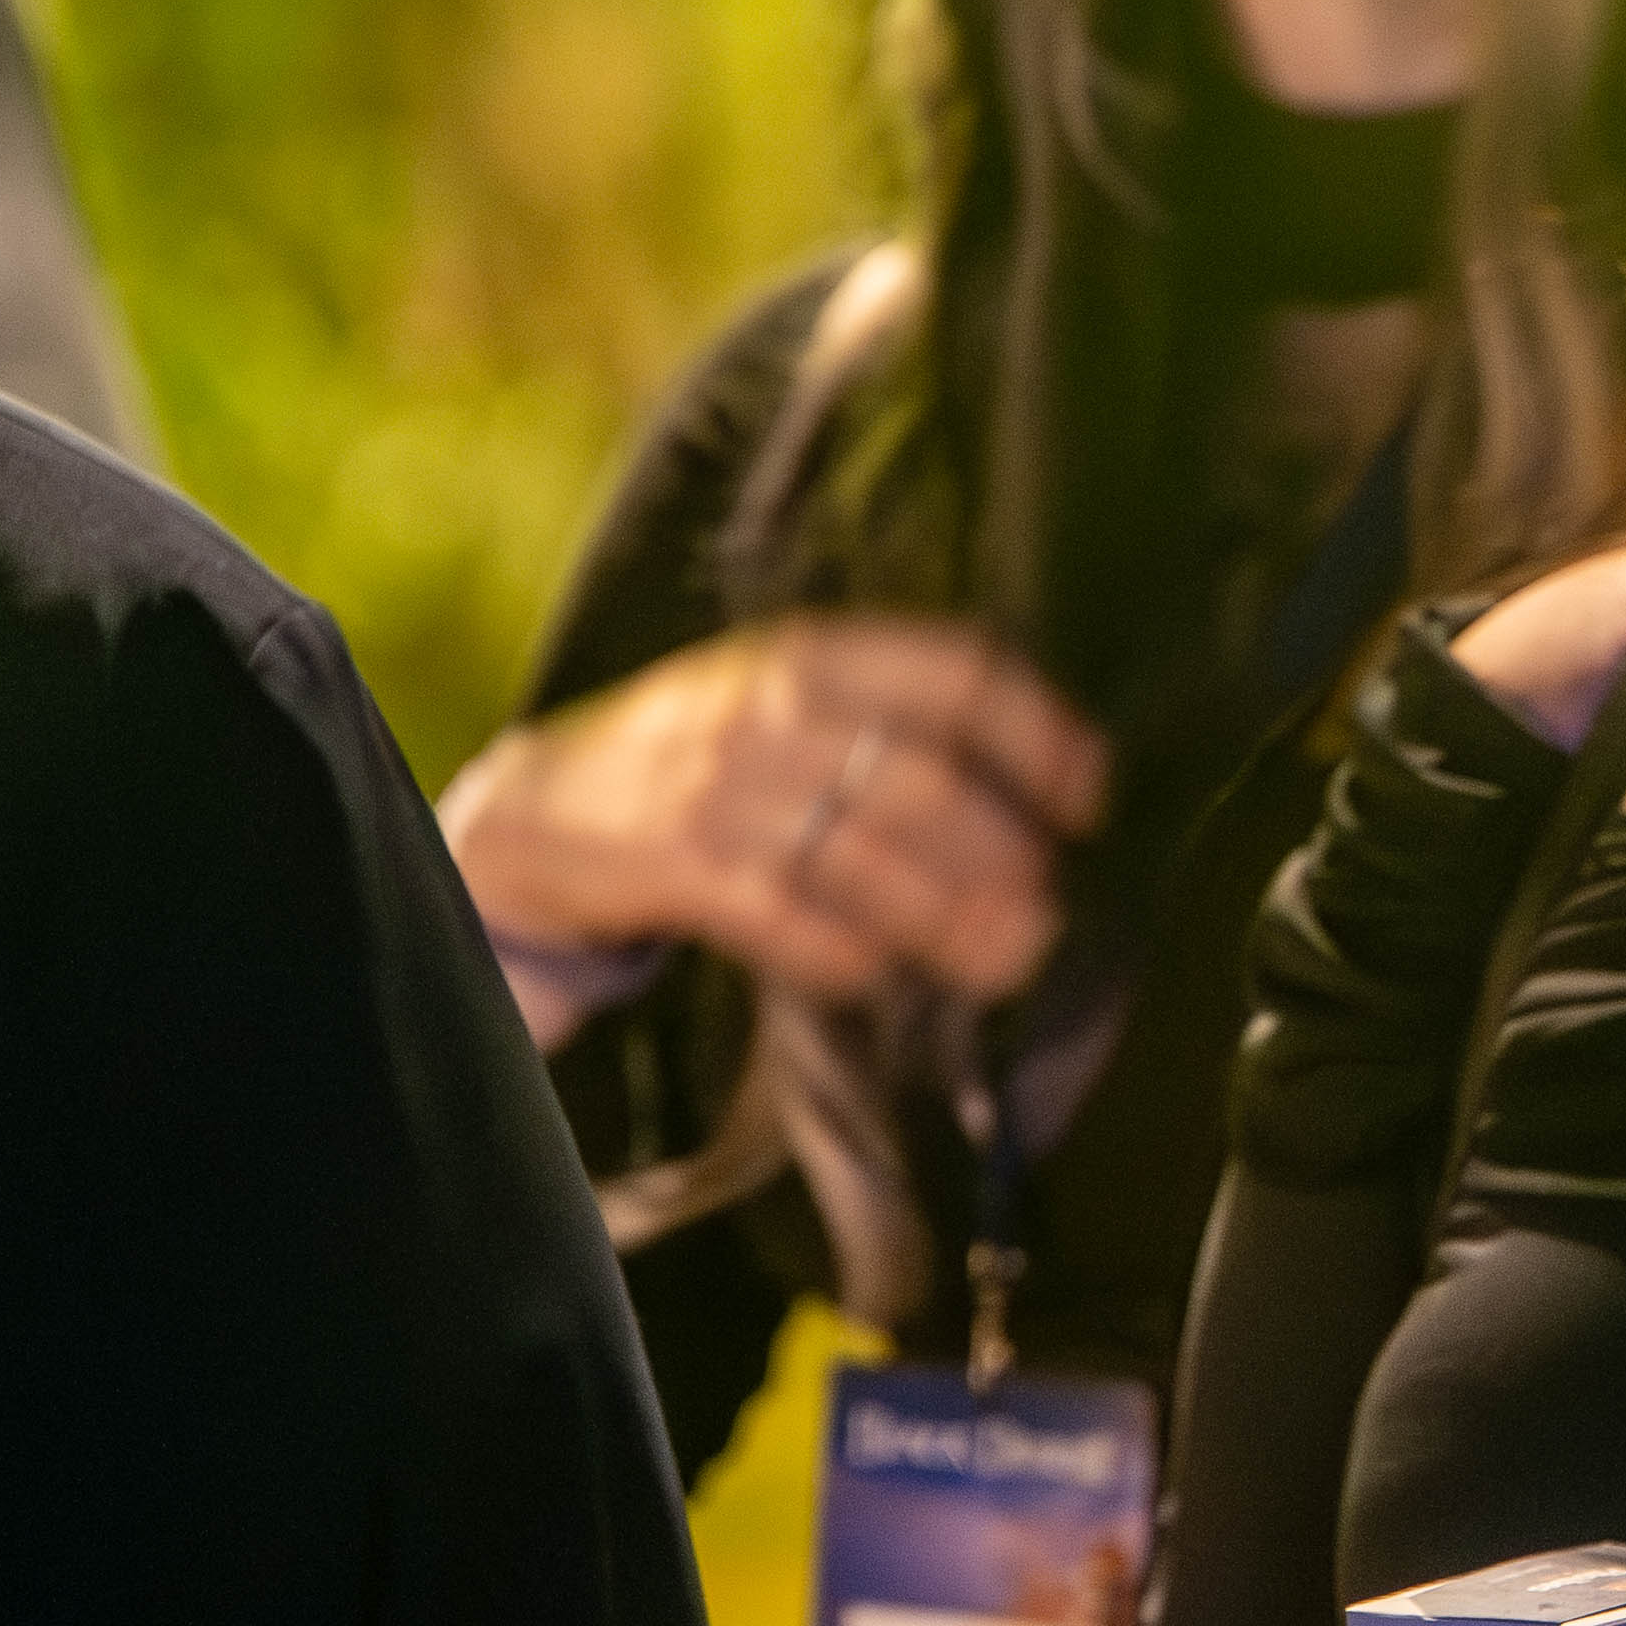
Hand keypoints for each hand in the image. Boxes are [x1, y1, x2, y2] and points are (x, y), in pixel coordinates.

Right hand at [435, 616, 1107, 1039]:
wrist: (534, 808)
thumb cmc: (696, 759)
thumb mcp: (784, 701)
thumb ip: (889, 719)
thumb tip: (1034, 788)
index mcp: (814, 651)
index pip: (958, 673)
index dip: (1040, 735)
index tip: (1091, 796)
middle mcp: (771, 705)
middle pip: (924, 778)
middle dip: (1002, 851)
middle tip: (1051, 905)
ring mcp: (721, 784)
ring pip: (865, 855)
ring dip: (950, 916)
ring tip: (1011, 956)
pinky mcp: (676, 860)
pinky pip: (783, 912)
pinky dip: (843, 950)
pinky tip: (882, 974)